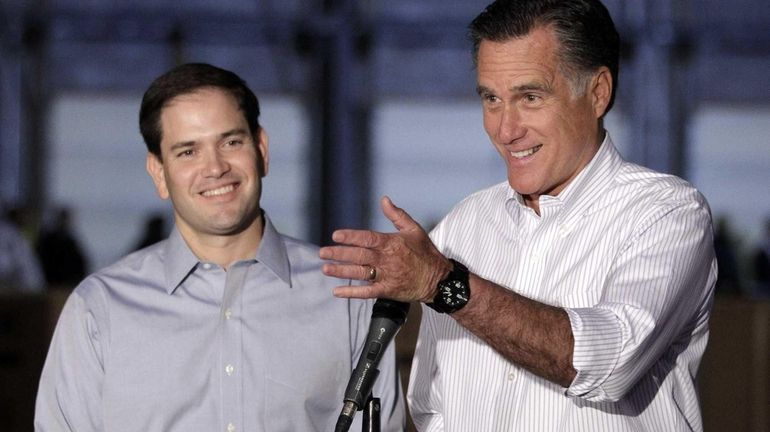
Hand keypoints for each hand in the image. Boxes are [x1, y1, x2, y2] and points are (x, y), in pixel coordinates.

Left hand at [319, 196, 452, 301]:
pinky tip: (337, 291)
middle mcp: (387, 260)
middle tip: (322, 252)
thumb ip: (397, 215)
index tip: (336, 235)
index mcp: (392, 243)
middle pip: (359, 255)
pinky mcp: (387, 291)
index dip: (350, 237)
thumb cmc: (425, 253)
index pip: (367, 238)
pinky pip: (367, 292)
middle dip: (339, 254)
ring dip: (341, 271)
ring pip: (360, 273)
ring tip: (326, 268)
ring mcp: (387, 276)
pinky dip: (352, 292)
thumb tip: (384, 199)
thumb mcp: (414, 229)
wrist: (438, 279)